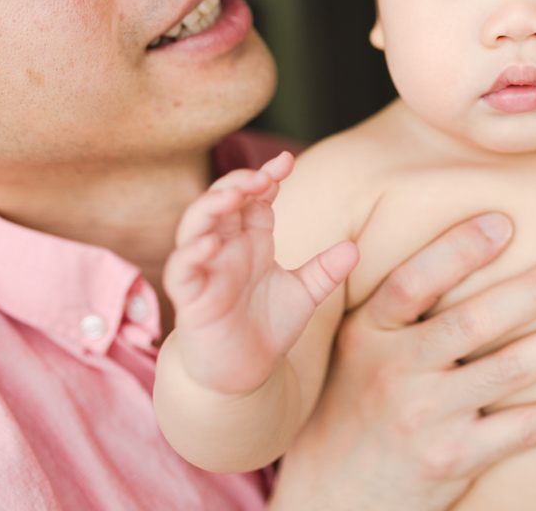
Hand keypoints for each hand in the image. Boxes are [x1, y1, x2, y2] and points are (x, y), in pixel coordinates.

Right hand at [163, 152, 358, 394]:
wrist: (242, 374)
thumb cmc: (267, 327)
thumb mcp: (304, 295)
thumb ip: (326, 270)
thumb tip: (354, 249)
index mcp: (251, 240)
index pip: (254, 198)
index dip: (266, 177)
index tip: (286, 162)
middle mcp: (225, 248)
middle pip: (221, 201)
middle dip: (238, 183)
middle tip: (262, 176)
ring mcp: (205, 271)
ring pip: (195, 226)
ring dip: (209, 207)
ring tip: (232, 196)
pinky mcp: (190, 299)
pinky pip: (181, 270)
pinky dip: (190, 254)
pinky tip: (209, 245)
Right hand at [270, 213, 535, 510]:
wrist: (334, 495)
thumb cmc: (359, 405)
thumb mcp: (360, 348)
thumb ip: (400, 305)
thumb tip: (465, 237)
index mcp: (369, 333)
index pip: (413, 282)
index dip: (457, 249)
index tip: (504, 222)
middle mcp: (394, 370)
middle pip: (474, 319)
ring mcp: (425, 416)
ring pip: (511, 368)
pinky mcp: (453, 458)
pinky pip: (527, 429)